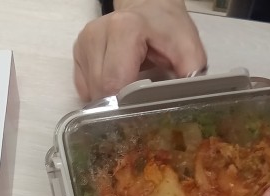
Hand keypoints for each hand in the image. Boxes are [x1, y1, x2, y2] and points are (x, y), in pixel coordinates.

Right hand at [73, 0, 206, 101]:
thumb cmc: (169, 31)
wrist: (149, 7)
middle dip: (118, 105)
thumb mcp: (189, 49)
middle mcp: (99, 33)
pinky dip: (99, 93)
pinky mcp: (79, 50)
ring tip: (128, 90)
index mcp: (125, 29)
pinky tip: (116, 83)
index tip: (141, 111)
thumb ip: (190, 73)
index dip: (127, 104)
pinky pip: (85, 87)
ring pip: (91, 91)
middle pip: (101, 90)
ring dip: (109, 100)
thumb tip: (186, 101)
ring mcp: (86, 41)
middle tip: (136, 106)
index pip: (115, 83)